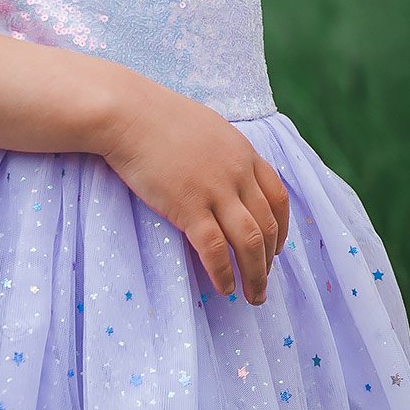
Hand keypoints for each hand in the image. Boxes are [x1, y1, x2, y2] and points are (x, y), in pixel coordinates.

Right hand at [98, 76, 290, 303]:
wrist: (128, 112)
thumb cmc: (157, 117)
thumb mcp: (206, 128)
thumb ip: (223, 153)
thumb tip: (225, 172)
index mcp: (244, 153)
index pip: (278, 197)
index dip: (282, 228)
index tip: (277, 248)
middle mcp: (237, 173)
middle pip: (267, 224)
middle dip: (270, 259)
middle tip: (264, 282)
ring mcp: (215, 190)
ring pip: (249, 241)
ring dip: (256, 274)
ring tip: (254, 296)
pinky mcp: (188, 207)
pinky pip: (214, 249)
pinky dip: (223, 273)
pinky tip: (224, 288)